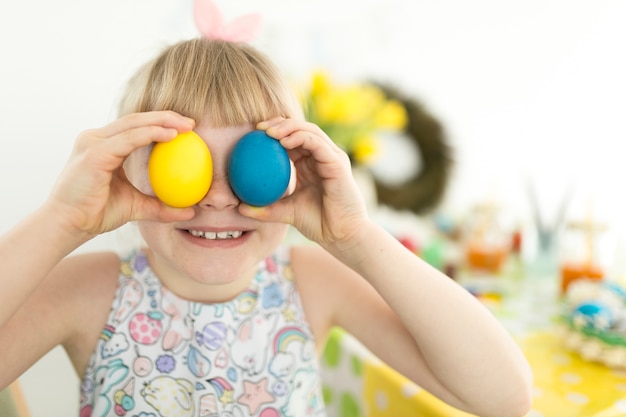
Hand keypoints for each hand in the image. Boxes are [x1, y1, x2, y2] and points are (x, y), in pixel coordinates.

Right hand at [47, 111, 195, 237]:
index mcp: (104, 146)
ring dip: (162, 121)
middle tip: (192, 124)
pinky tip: (170, 135)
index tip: (187, 129)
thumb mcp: (136, 207)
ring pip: (134, 124)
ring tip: (186, 126)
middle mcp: (96, 139)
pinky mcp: (94, 153)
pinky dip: (151, 134)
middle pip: (136, 120)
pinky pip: (128, 139)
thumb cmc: (96, 215)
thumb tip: (190, 211)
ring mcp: (93, 143)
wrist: (68, 225)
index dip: (161, 123)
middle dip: (166, 117)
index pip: (136, 127)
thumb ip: (161, 207)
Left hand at [241, 117, 368, 247]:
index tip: (252, 135)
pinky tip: (283, 141)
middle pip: (300, 129)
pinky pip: (317, 143)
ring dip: (288, 127)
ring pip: (309, 131)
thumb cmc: (318, 223)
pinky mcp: (338, 163)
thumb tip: (239, 207)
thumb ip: (265, 208)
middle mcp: (322, 156)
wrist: (341, 235)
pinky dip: (300, 137)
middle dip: (279, 123)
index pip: (292, 138)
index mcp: (311, 163)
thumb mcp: (285, 213)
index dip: (273, 132)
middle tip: (258, 128)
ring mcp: (331, 158)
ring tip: (268, 131)